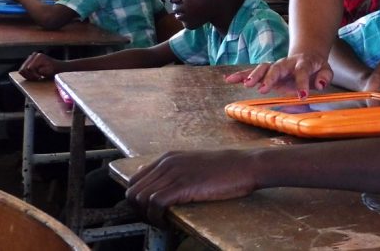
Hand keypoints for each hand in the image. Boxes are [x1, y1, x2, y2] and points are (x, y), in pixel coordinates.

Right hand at [19, 52, 64, 80]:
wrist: (56, 67)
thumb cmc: (53, 70)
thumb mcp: (48, 71)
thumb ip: (40, 70)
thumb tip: (29, 68)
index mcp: (39, 57)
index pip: (29, 68)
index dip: (33, 75)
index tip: (40, 77)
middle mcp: (33, 55)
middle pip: (23, 69)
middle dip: (30, 76)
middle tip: (37, 78)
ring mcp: (30, 58)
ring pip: (21, 70)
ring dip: (28, 76)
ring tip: (35, 77)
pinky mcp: (28, 61)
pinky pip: (22, 70)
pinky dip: (26, 75)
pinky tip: (33, 76)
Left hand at [126, 150, 256, 226]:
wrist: (246, 165)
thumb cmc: (226, 168)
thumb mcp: (194, 163)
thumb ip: (173, 170)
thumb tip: (154, 180)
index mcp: (168, 158)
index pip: (134, 180)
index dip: (137, 200)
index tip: (148, 212)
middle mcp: (167, 163)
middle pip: (133, 191)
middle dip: (138, 211)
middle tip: (154, 220)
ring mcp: (174, 173)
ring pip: (140, 198)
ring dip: (146, 216)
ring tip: (161, 222)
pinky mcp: (183, 185)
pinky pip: (155, 204)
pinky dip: (156, 218)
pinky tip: (167, 223)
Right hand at [225, 53, 332, 96]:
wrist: (307, 55)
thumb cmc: (316, 67)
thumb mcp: (326, 70)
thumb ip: (324, 76)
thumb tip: (319, 84)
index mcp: (303, 63)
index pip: (302, 72)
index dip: (302, 83)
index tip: (302, 95)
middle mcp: (287, 63)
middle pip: (277, 68)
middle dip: (269, 78)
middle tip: (263, 88)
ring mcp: (275, 66)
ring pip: (263, 68)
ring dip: (254, 75)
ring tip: (246, 84)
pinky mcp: (266, 72)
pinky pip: (252, 72)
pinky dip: (240, 75)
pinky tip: (229, 79)